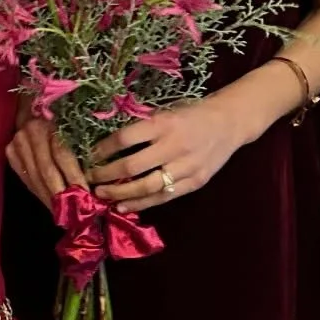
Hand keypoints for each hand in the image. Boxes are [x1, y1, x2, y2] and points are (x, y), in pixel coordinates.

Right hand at [7, 115, 87, 209]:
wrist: (34, 109)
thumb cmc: (62, 118)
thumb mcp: (75, 127)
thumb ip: (82, 149)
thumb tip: (97, 180)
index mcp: (50, 122)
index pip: (62, 154)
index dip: (75, 177)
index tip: (88, 196)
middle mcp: (30, 132)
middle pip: (47, 170)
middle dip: (63, 194)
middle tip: (77, 213)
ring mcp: (17, 143)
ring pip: (35, 177)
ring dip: (52, 199)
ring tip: (66, 215)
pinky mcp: (10, 153)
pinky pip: (27, 179)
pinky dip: (40, 194)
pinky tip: (52, 206)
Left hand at [90, 98, 246, 212]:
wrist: (230, 122)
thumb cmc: (191, 115)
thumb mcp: (164, 112)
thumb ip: (141, 128)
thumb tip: (106, 145)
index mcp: (164, 124)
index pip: (125, 139)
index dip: (103, 149)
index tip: (90, 156)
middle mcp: (174, 146)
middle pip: (132, 167)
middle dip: (106, 175)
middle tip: (90, 179)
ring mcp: (187, 167)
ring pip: (146, 187)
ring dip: (120, 194)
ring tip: (102, 195)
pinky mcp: (195, 182)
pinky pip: (164, 197)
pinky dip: (141, 203)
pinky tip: (123, 206)